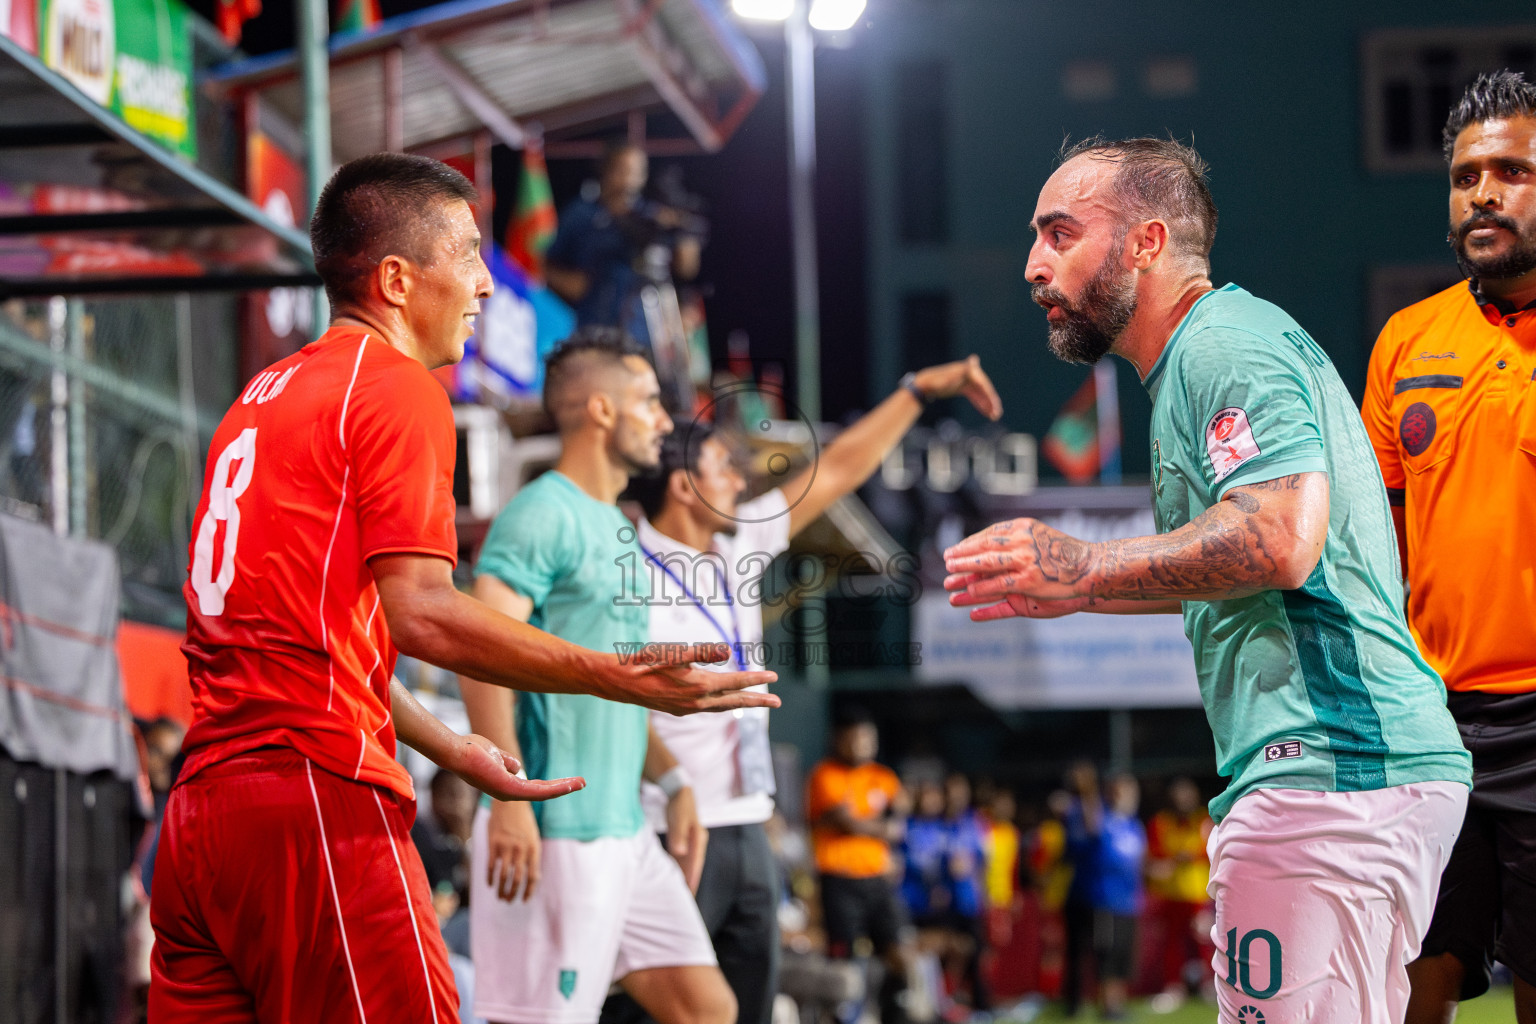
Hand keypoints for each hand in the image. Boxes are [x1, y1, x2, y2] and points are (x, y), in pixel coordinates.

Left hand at [447, 733, 585, 801]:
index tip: (568, 781)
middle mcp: (509, 793)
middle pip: (542, 792)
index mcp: (506, 785)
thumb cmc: (470, 750)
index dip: (552, 785)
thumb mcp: (494, 754)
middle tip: (582, 783)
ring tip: (582, 783)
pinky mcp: (510, 788)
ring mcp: (509, 792)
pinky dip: (555, 788)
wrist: (456, 751)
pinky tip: (568, 784)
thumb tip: (517, 765)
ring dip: (564, 788)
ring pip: (543, 793)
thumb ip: (506, 761)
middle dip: (562, 788)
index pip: (534, 787)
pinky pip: (538, 790)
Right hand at [486, 799, 541, 901]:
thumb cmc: (523, 823)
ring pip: (503, 875)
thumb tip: (534, 879)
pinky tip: (490, 884)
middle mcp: (521, 849)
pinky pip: (491, 865)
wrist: (510, 802)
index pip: (533, 876)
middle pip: (518, 878)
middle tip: (509, 901)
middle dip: (513, 893)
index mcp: (534, 848)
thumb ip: (532, 857)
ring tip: (500, 897)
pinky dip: (490, 878)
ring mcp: (506, 846)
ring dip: (501, 889)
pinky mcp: (493, 843)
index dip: (528, 891)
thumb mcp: (533, 838)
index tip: (524, 900)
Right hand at [607, 642, 779, 715]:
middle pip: (734, 701)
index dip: (756, 679)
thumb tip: (728, 651)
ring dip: (741, 703)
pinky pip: (709, 708)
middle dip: (757, 700)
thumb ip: (702, 652)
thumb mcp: (673, 652)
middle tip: (777, 701)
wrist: (619, 683)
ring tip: (756, 701)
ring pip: (722, 706)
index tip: (774, 678)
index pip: (735, 683)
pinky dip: (722, 704)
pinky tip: (722, 700)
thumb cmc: (645, 663)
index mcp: (699, 686)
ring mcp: (688, 708)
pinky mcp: (679, 709)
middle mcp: (697, 702)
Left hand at [664, 787, 708, 893]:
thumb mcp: (678, 818)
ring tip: (682, 895)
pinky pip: (681, 860)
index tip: (690, 892)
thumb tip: (680, 852)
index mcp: (698, 838)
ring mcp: (690, 843)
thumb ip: (678, 835)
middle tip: (688, 901)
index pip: (695, 862)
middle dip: (691, 882)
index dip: (692, 877)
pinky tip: (674, 879)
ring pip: (687, 864)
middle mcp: (697, 842)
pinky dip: (679, 870)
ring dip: (684, 878)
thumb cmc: (679, 804)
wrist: (678, 791)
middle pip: (694, 866)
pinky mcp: (683, 842)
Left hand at [912, 356, 1002, 420]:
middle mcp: (969, 374)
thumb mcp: (945, 379)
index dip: (989, 395)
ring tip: (994, 416)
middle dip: (991, 402)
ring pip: (981, 394)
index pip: (982, 383)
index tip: (995, 406)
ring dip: (988, 405)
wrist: (924, 384)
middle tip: (997, 414)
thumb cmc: (934, 382)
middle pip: (984, 389)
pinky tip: (987, 413)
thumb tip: (974, 358)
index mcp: (967, 370)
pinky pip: (975, 396)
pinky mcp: (964, 387)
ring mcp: (967, 381)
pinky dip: (981, 404)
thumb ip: (960, 372)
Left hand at [943, 518, 1097, 617]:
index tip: (954, 549)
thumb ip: (1016, 539)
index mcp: (1022, 527)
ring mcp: (1025, 562)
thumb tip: (991, 542)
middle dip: (962, 555)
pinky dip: (981, 591)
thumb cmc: (1065, 554)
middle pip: (983, 548)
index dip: (969, 543)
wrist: (1093, 567)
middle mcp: (1021, 542)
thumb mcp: (1038, 537)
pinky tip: (967, 597)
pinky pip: (999, 587)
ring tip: (949, 578)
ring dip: (965, 572)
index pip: (988, 534)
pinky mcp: (1029, 582)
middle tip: (946, 560)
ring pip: (987, 567)